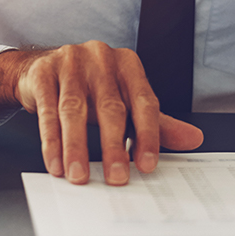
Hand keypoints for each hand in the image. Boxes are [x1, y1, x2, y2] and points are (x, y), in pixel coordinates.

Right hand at [0, 42, 203, 184]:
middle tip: (116, 177)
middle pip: (110, 107)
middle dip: (113, 146)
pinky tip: (56, 162)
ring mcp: (70, 62)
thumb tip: (193, 139)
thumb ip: (156, 122)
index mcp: (128, 64)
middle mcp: (101, 58)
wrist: (40, 69)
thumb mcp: (124, 101)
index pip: (144, 102)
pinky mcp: (43, 72)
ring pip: (75, 110)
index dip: (148, 135)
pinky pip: (48, 111)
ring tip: (79, 176)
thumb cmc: (90, 88)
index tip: (147, 165)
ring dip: (77, 148)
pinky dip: (51, 141)